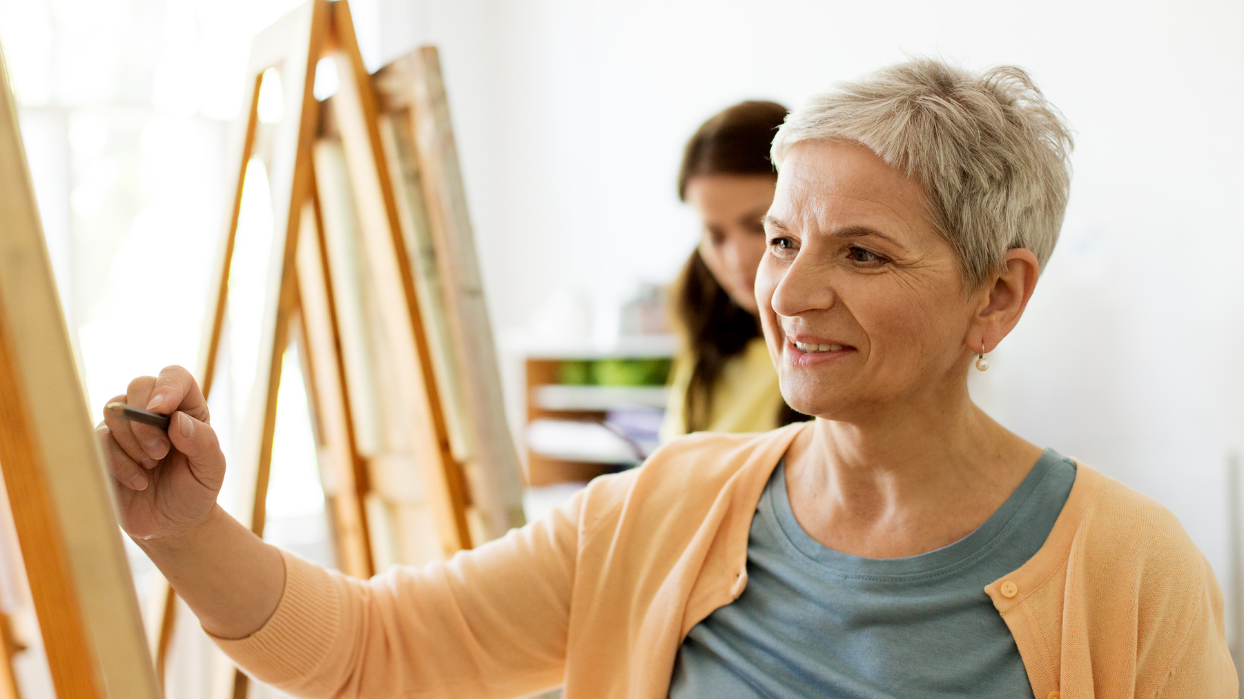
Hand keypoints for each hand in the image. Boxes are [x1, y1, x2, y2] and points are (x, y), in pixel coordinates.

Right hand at [97, 365, 224, 539]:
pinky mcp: (104, 448)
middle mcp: (154, 412)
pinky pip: (98, 440)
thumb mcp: (211, 471)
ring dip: (133, 444)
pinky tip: (138, 482)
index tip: (161, 409)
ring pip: (114, 410)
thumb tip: (176, 420)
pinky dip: (118, 463)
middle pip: (138, 386)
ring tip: (151, 468)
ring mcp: (126, 427)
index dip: (166, 387)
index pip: (175, 377)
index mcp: (186, 409)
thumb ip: (203, 443)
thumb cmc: (195, 492)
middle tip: (160, 453)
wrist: (171, 525)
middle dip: (145, 421)